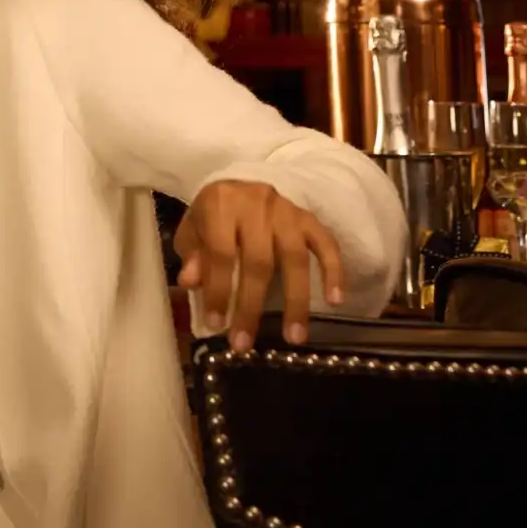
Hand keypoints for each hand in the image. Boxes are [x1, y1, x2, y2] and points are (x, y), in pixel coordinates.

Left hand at [176, 179, 345, 350]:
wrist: (239, 185)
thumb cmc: (212, 215)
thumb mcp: (192, 230)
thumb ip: (193, 255)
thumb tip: (191, 283)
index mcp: (221, 204)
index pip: (221, 252)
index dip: (218, 290)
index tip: (216, 324)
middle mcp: (256, 204)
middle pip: (259, 261)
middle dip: (251, 306)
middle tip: (244, 343)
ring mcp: (286, 211)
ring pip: (295, 258)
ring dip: (296, 301)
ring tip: (294, 337)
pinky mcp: (309, 218)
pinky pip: (327, 244)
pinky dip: (334, 272)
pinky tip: (335, 301)